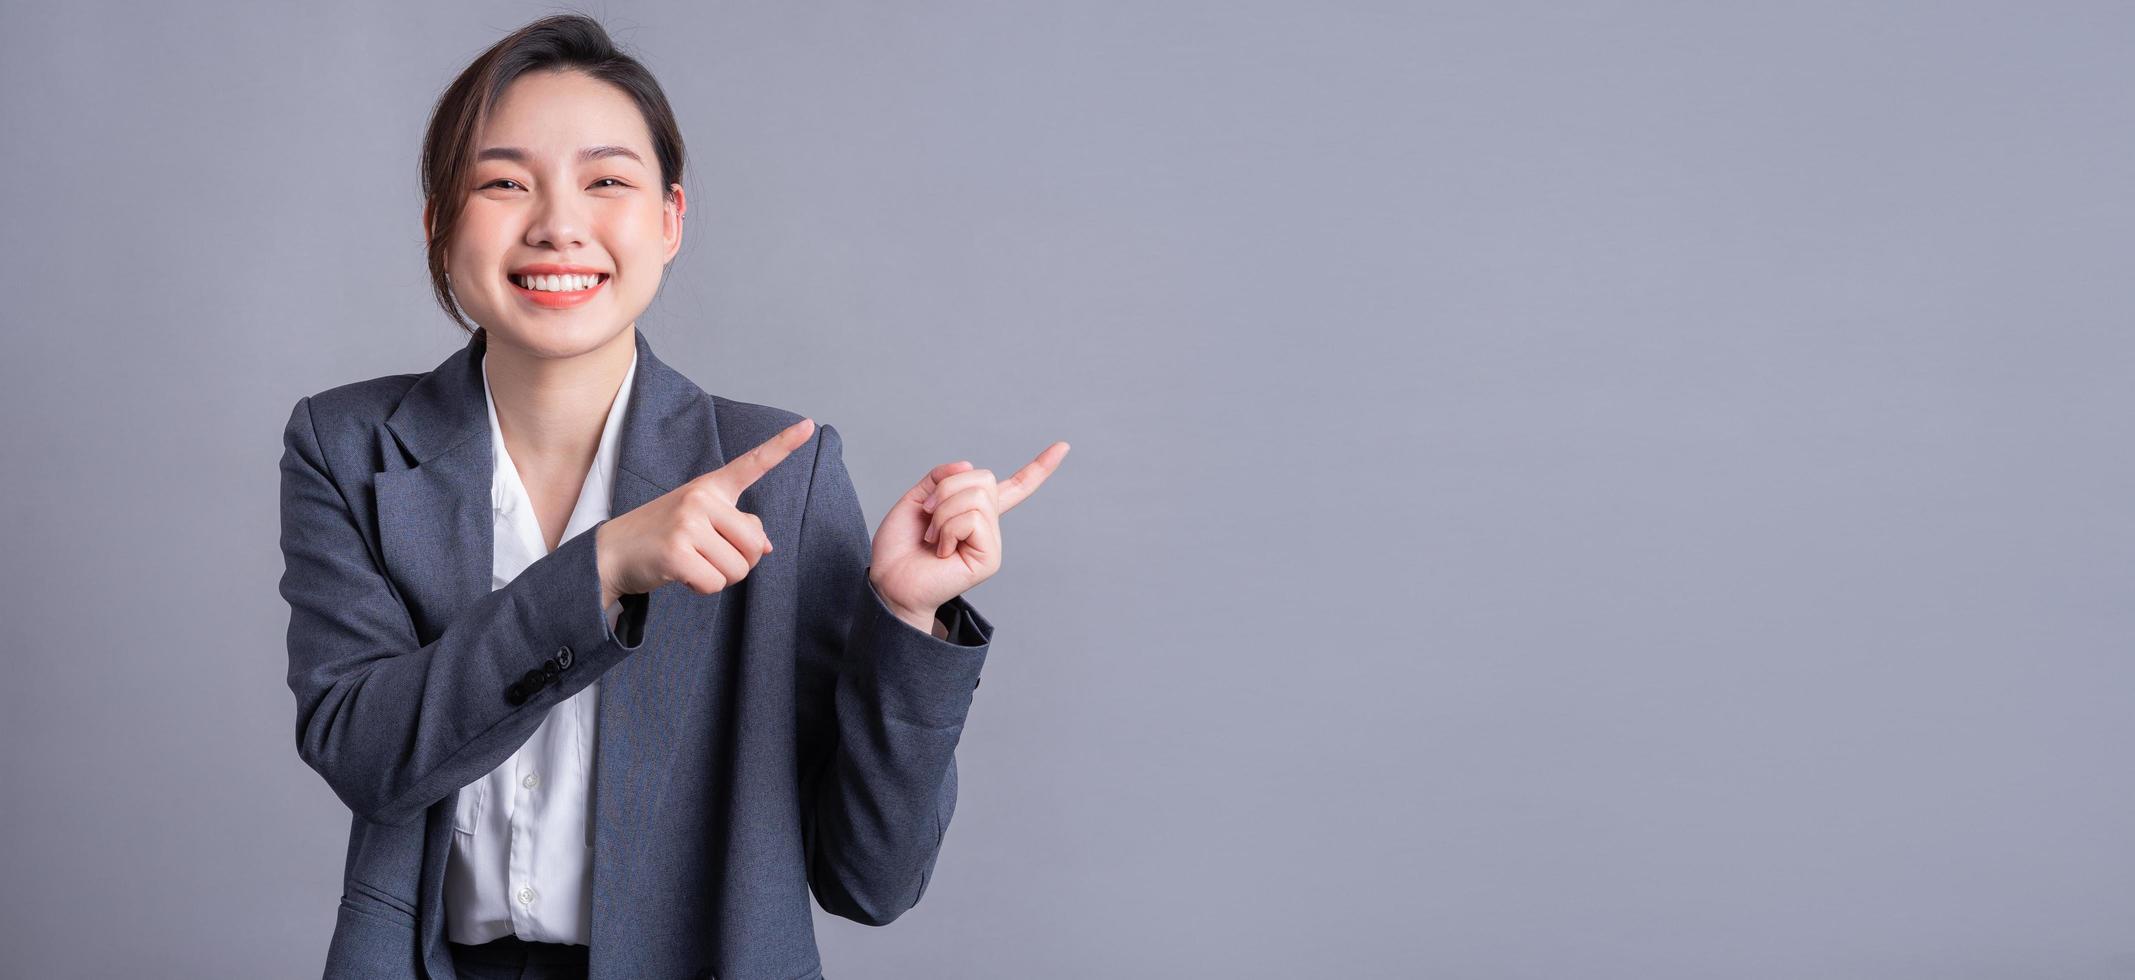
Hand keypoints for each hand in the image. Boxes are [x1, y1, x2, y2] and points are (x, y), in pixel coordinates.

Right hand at [595, 418, 816, 606]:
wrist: (611, 553)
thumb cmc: (662, 536)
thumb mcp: (699, 521)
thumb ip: (736, 527)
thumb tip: (767, 546)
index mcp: (711, 486)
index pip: (753, 463)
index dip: (784, 445)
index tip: (809, 425)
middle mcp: (701, 498)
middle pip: (756, 545)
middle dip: (739, 561)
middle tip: (707, 555)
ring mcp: (688, 523)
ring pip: (739, 569)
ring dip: (719, 576)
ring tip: (691, 562)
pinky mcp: (677, 552)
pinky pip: (716, 583)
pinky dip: (702, 588)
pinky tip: (681, 574)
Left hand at [869, 441, 1069, 628]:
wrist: (890, 581)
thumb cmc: (900, 547)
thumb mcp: (917, 499)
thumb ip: (941, 477)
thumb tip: (968, 465)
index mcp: (975, 511)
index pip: (1015, 487)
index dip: (1039, 467)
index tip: (1063, 447)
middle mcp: (989, 526)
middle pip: (984, 479)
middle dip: (947, 489)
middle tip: (929, 517)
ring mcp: (992, 542)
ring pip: (976, 497)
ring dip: (943, 513)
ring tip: (933, 538)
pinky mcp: (990, 559)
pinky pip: (973, 519)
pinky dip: (948, 529)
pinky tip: (942, 551)